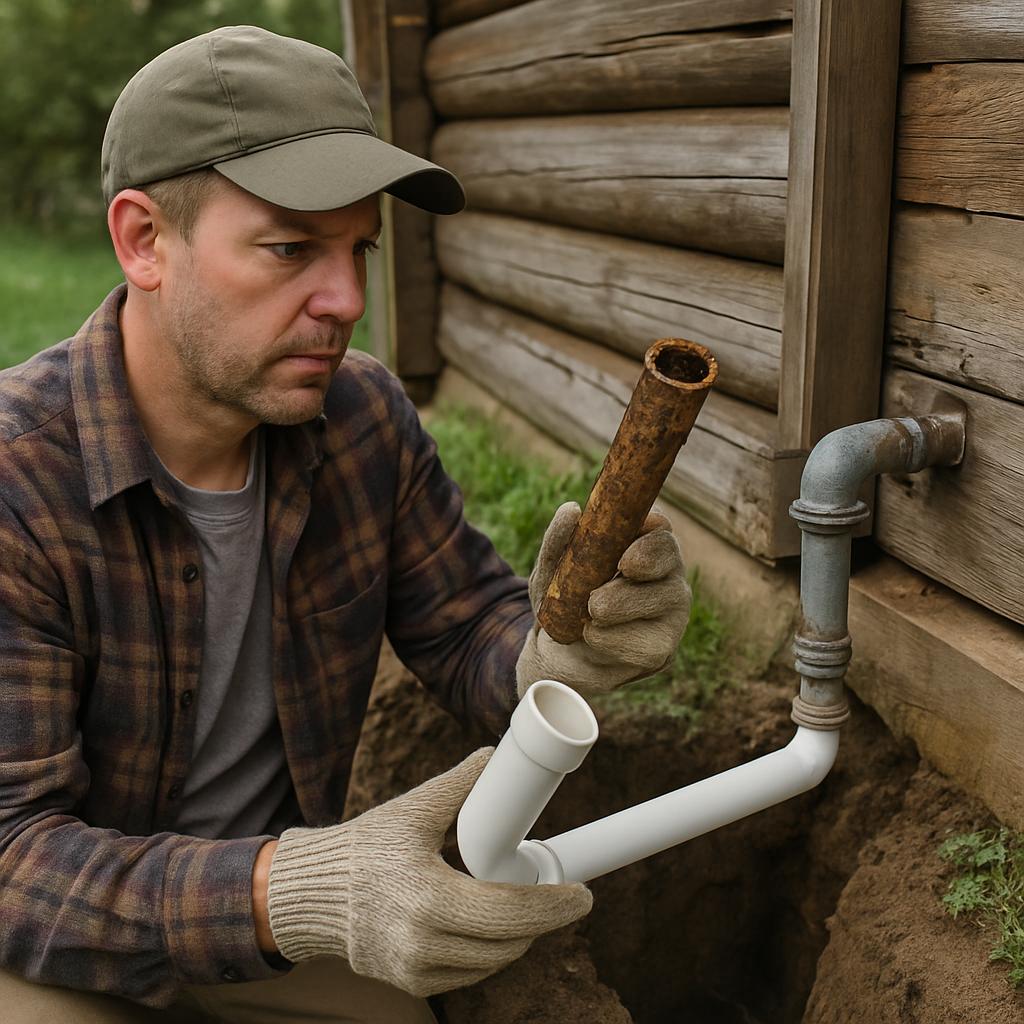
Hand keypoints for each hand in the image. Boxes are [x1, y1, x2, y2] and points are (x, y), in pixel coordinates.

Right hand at [266, 749, 591, 996]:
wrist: (314, 892)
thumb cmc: (365, 846)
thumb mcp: (413, 809)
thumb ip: (458, 785)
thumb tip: (494, 754)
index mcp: (428, 897)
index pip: (510, 912)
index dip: (554, 906)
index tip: (583, 896)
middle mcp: (421, 941)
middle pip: (508, 942)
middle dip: (542, 921)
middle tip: (560, 899)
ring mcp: (414, 968)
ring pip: (492, 963)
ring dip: (517, 938)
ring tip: (525, 906)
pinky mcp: (410, 982)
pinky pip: (468, 975)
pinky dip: (488, 953)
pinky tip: (492, 927)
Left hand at [516, 502, 690, 698]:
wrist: (559, 653)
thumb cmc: (564, 602)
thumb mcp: (552, 572)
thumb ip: (558, 542)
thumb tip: (571, 510)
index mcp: (642, 546)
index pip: (660, 529)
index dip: (648, 536)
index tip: (624, 554)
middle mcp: (666, 573)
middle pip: (671, 558)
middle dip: (644, 564)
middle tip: (614, 577)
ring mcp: (672, 611)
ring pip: (664, 598)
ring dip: (622, 605)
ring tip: (592, 612)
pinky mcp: (664, 647)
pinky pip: (647, 640)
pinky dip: (613, 639)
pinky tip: (592, 636)